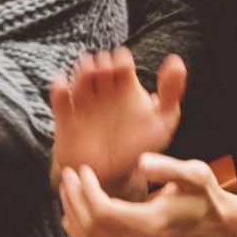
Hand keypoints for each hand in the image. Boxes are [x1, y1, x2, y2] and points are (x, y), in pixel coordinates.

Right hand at [50, 48, 186, 197]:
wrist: (114, 176)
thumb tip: (176, 60)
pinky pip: (59, 97)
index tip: (123, 70)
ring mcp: (85, 102)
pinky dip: (59, 89)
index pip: (121, 59)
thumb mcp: (163, 121)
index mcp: (126, 86)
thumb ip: (171, 92)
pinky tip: (64, 88)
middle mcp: (104, 89)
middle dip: (101, 64)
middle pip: (99, 63)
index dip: (120, 60)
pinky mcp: (67, 118)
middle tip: (105, 72)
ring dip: (82, 71)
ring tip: (89, 74)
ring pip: (79, 76)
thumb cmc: (142, 145)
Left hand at [59, 151, 229, 236]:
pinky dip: (80, 234)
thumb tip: (141, 162)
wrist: (216, 226)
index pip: (104, 213)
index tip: (83, 169)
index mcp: (151, 223)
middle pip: (92, 227)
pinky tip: (72, 217)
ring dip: (73, 215)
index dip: (87, 191)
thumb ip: (168, 167)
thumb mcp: (195, 174)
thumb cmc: (204, 196)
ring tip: (67, 190)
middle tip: (68, 174)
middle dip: (74, 200)